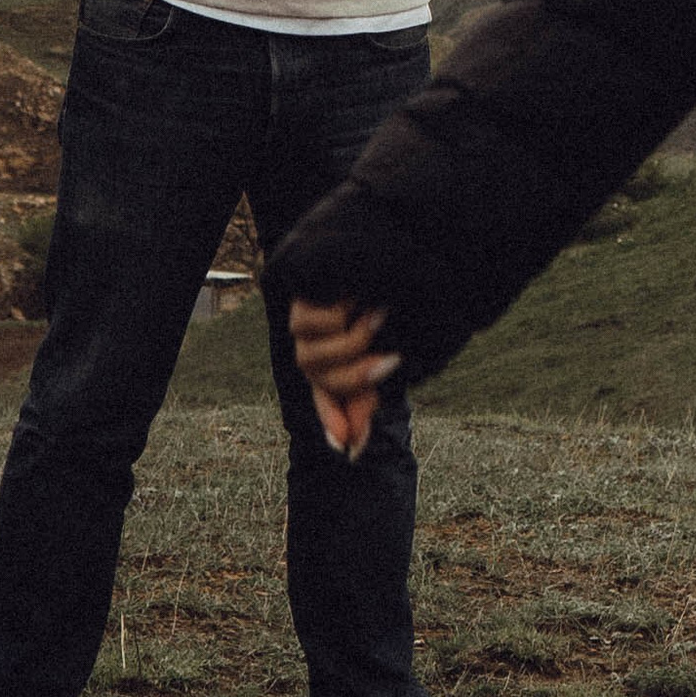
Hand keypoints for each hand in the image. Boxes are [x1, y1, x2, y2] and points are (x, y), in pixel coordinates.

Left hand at [291, 299, 399, 459]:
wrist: (394, 246)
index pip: (327, 396)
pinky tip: (355, 295)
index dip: (334, 419)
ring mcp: (303, 321)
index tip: (347, 450)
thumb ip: (367, 393)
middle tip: (390, 363)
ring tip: (377, 315)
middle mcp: (315, 343)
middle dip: (355, 377)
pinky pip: (311, 324)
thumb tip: (354, 449)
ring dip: (350, 343)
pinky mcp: (300, 297)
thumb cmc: (396, 302)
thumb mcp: (387, 350)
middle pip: (319, 378)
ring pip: (310, 356)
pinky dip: (338, 316)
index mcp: (337, 358)